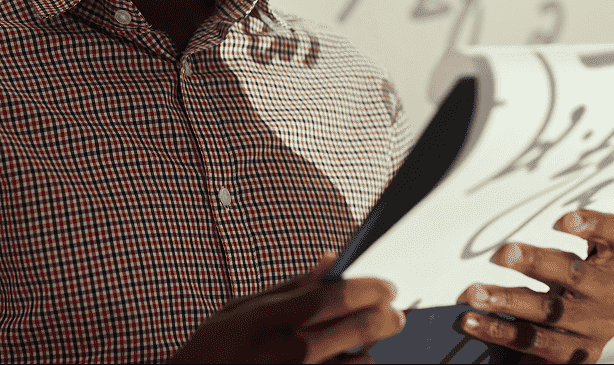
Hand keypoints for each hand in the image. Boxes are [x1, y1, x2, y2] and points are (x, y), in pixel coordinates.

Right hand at [167, 251, 405, 363]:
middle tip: (397, 314)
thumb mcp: (243, 308)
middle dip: (380, 320)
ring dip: (369, 353)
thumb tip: (331, 259)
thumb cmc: (217, 348)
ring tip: (374, 342)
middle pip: (345, 333)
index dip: (363, 290)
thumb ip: (290, 286)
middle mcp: (276, 354)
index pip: (323, 299)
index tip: (387, 286)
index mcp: (260, 319)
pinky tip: (357, 363)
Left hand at [454, 209, 613, 363]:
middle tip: (505, 254)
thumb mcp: (559, 259)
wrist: (562, 337)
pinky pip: (533, 341)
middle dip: (538, 262)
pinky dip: (498, 329)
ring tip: (476, 293)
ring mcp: (595, 327)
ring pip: (550, 310)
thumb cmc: (558, 284)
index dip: (598, 224)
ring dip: (509, 299)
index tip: (565, 219)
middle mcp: (609, 293)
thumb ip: (543, 237)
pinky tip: (473, 321)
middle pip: (577, 272)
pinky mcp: (575, 355)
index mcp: (610, 261)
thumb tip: (494, 216)